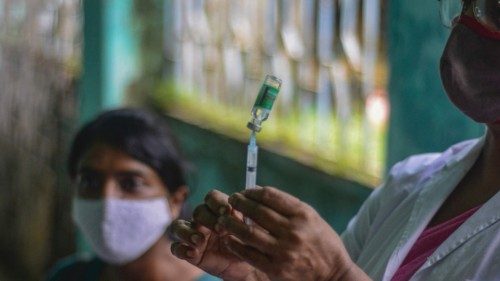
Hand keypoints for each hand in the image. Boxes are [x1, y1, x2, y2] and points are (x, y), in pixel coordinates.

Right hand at [171, 189, 268, 280]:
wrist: (249, 268)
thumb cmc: (253, 245)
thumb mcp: (255, 228)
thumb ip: (253, 211)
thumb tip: (255, 189)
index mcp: (220, 211)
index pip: (211, 197)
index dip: (217, 202)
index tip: (227, 212)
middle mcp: (205, 221)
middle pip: (198, 211)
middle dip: (208, 219)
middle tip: (220, 230)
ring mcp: (195, 236)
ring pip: (178, 226)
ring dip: (187, 231)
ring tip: (199, 241)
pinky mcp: (191, 253)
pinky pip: (176, 248)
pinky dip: (181, 249)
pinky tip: (192, 254)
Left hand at [216, 186, 368, 280]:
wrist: (332, 274)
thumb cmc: (320, 241)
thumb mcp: (311, 217)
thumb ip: (288, 206)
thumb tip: (258, 192)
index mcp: (303, 215)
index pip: (270, 196)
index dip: (252, 192)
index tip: (245, 191)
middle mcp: (293, 231)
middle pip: (257, 211)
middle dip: (240, 203)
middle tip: (231, 200)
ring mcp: (284, 251)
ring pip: (249, 233)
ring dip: (232, 223)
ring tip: (224, 219)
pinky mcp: (276, 269)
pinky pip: (249, 254)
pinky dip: (236, 245)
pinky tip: (229, 239)